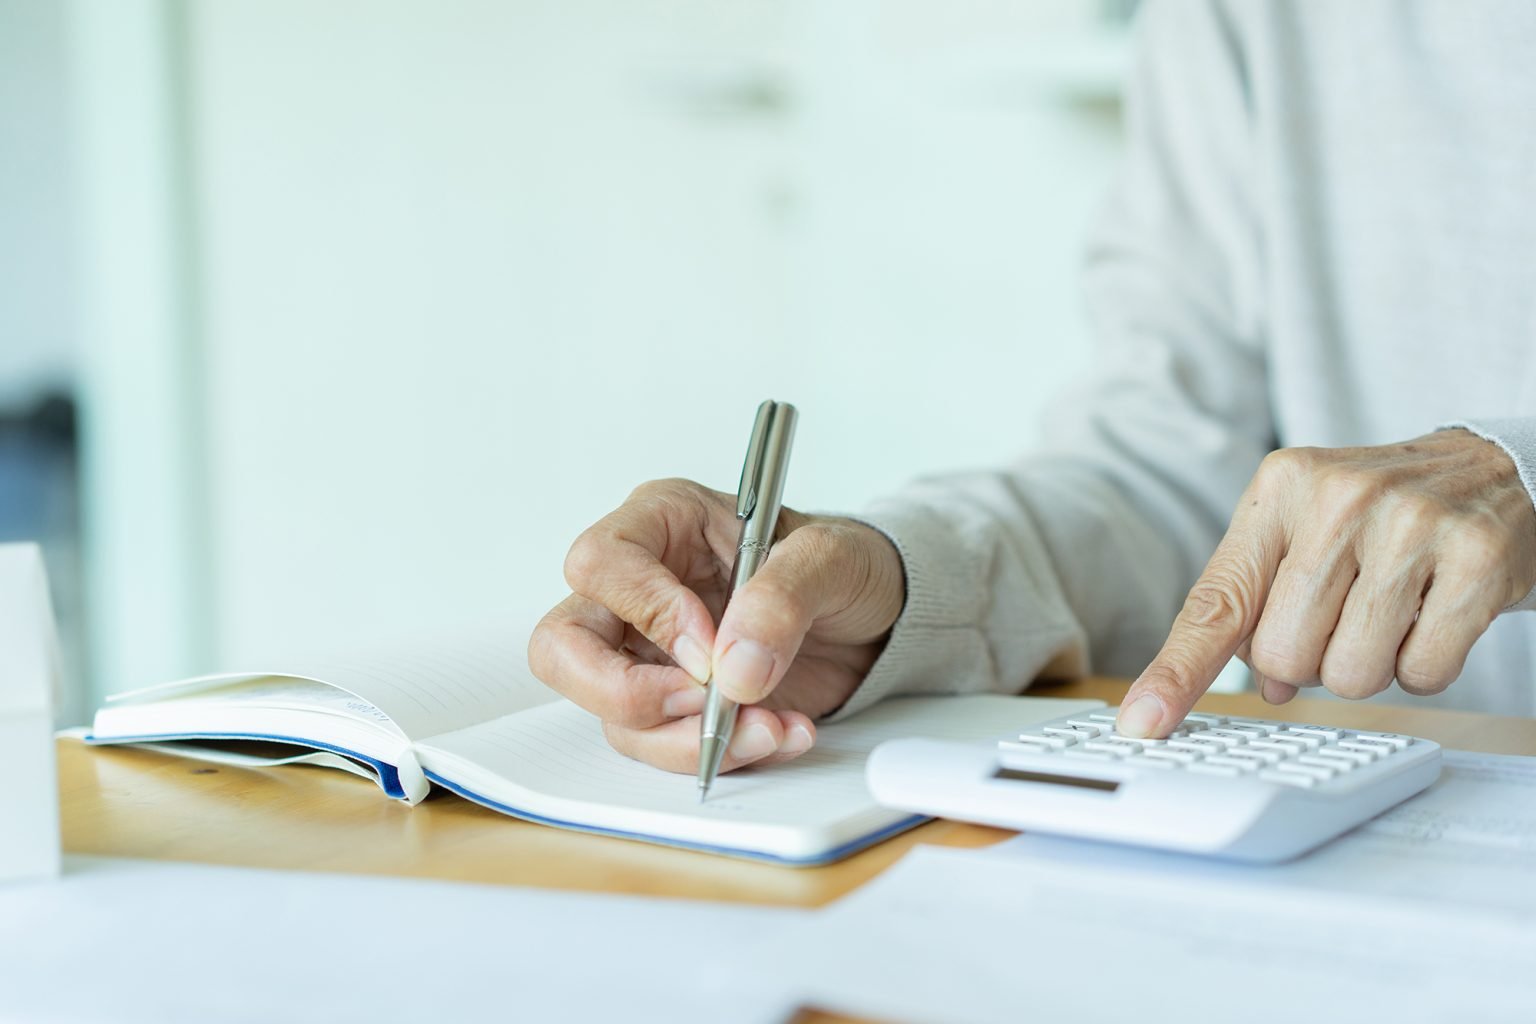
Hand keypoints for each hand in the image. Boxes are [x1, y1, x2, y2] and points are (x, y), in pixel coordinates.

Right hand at [528, 478, 905, 772]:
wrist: (877, 617)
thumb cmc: (841, 565)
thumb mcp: (831, 558)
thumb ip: (781, 598)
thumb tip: (732, 668)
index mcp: (661, 523)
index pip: (601, 563)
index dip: (646, 611)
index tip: (710, 648)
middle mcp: (638, 590)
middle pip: (563, 647)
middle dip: (623, 693)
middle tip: (698, 704)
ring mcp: (649, 654)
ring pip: (615, 716)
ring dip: (691, 739)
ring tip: (773, 726)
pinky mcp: (676, 706)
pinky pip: (667, 746)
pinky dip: (724, 754)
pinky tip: (782, 733)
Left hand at [1117, 429, 1535, 737]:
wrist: (1491, 471)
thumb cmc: (1379, 513)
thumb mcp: (1303, 528)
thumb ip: (1259, 601)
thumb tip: (1258, 684)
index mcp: (1280, 490)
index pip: (1215, 603)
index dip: (1176, 673)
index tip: (1141, 722)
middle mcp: (1339, 498)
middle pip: (1283, 656)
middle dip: (1310, 661)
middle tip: (1345, 614)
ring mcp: (1412, 524)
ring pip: (1351, 673)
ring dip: (1369, 665)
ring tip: (1392, 610)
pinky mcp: (1476, 558)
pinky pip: (1423, 673)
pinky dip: (1425, 666)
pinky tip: (1433, 614)